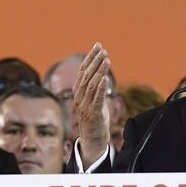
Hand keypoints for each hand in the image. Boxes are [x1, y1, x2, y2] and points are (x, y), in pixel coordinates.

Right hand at [73, 42, 112, 166]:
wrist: (93, 140)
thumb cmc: (95, 118)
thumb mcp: (95, 99)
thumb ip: (96, 87)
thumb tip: (103, 71)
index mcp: (78, 92)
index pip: (83, 70)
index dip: (90, 57)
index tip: (98, 45)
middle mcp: (79, 98)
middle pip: (86, 75)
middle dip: (95, 61)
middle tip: (103, 50)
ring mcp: (85, 107)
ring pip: (91, 85)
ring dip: (99, 71)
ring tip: (107, 60)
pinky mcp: (93, 115)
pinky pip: (96, 100)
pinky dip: (100, 88)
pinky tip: (105, 78)